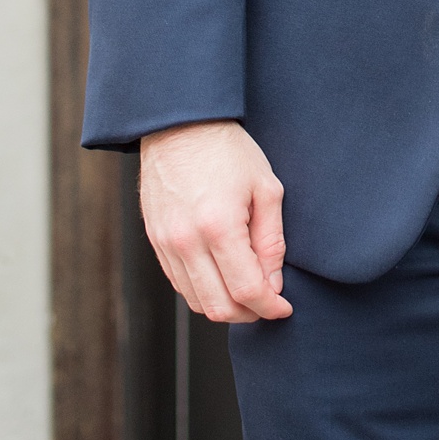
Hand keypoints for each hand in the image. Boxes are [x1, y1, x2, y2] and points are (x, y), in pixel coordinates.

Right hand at [138, 120, 293, 323]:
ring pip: (196, 302)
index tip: (284, 307)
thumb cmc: (228, 150)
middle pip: (219, 307)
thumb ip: (271, 241)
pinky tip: (221, 277)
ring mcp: (166, 244)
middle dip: (249, 314)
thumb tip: (273, 283)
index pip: (247, 291)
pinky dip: (202, 291)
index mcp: (219, 227)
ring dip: (225, 306)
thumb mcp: (265, 188)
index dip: (270, 307)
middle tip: (267, 302)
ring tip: (246, 291)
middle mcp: (187, 242)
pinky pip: (179, 284)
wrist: (180, 125)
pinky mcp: (155, 241)